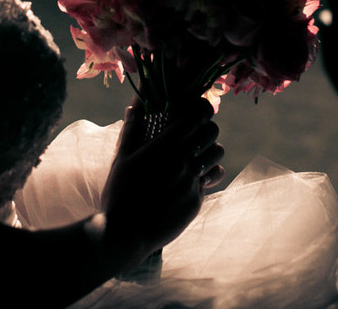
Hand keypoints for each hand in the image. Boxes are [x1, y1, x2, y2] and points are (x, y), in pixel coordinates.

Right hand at [100, 97, 224, 269]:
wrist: (125, 233)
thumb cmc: (120, 192)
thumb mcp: (122, 158)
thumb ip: (133, 129)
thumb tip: (135, 104)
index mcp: (165, 145)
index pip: (198, 114)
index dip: (200, 107)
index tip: (195, 108)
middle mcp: (184, 161)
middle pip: (211, 131)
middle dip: (205, 126)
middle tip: (193, 131)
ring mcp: (193, 182)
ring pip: (217, 154)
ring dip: (208, 149)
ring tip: (195, 153)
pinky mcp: (197, 200)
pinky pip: (210, 178)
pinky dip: (204, 173)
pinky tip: (191, 176)